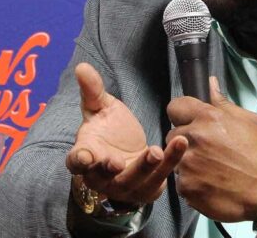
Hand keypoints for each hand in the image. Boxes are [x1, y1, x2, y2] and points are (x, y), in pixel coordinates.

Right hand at [66, 63, 187, 205]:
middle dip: (111, 169)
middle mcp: (102, 176)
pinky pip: (158, 178)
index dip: (79, 160)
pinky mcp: (147, 189)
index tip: (85, 156)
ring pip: (133, 179)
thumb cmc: (110, 130)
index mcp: (87, 155)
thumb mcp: (101, 108)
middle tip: (118, 162)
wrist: (132, 153)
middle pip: (103, 176)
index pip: (76, 161)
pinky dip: (170, 162)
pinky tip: (180, 143)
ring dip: (145, 166)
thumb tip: (82, 66)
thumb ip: (93, 90)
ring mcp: (124, 186)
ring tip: (157, 151)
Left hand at [166, 77, 256, 222]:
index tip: (188, 121)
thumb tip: (210, 83)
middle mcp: (193, 138)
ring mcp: (187, 163)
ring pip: (175, 158)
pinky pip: (179, 180)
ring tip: (208, 168)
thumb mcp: (250, 121)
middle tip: (204, 148)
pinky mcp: (185, 186)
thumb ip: (224, 103)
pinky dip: (191, 181)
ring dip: (187, 161)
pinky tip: (208, 182)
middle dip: (185, 139)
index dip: (181, 113)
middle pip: (172, 134)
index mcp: (208, 117)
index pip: (175, 106)